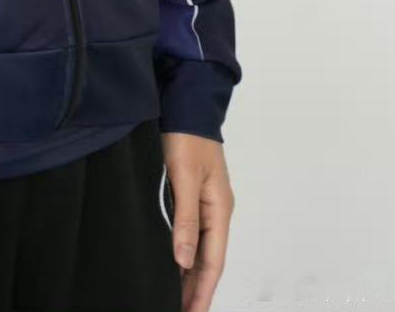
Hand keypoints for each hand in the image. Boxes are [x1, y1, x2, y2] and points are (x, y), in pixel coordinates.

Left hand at [161, 130, 234, 311]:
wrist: (187, 102)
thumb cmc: (187, 136)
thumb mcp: (185, 176)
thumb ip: (185, 218)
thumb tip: (184, 260)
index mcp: (219, 208)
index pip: (213, 261)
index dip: (203, 290)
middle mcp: (215, 210)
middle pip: (209, 259)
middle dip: (197, 289)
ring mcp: (206, 203)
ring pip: (200, 249)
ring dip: (190, 274)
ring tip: (177, 299)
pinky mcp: (193, 195)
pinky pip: (192, 233)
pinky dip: (185, 254)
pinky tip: (175, 264)